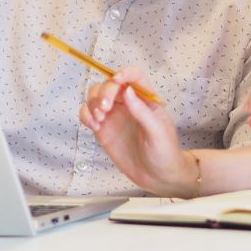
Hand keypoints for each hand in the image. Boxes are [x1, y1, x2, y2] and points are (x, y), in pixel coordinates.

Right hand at [80, 67, 197, 196]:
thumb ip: (142, 111)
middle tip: (105, 108)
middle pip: (110, 84)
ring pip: (96, 96)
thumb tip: (128, 90)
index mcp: (147, 99)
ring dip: (92, 103)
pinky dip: (86, 116)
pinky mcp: (104, 129)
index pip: (135, 76)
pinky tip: (94, 126)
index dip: (125, 74)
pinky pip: (89, 115)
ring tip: (99, 119)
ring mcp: (115, 115)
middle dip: (104, 92)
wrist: (158, 177)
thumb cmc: (165, 152)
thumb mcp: (158, 131)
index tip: (116, 81)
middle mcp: (129, 103)